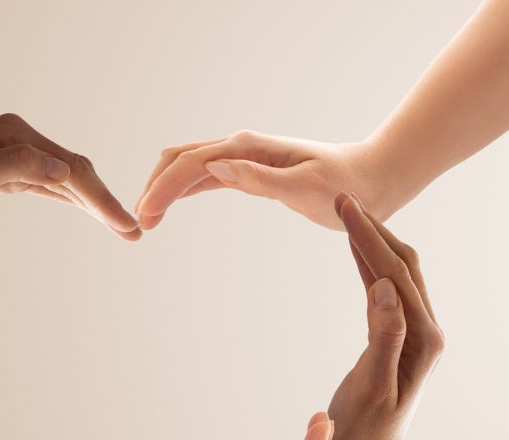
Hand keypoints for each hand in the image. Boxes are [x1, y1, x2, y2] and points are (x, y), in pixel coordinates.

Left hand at [0, 114, 139, 239]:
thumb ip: (20, 167)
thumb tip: (67, 171)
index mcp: (19, 136)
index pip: (73, 170)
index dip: (102, 200)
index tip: (126, 226)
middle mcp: (23, 140)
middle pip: (79, 173)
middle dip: (107, 204)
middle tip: (135, 233)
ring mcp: (18, 154)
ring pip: (70, 182)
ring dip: (97, 206)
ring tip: (124, 230)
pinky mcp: (11, 170)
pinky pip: (53, 187)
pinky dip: (76, 202)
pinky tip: (93, 214)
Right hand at [135, 132, 391, 230]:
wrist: (370, 182)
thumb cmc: (345, 188)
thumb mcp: (305, 189)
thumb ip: (261, 180)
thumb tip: (215, 170)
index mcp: (249, 148)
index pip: (193, 165)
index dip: (165, 189)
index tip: (145, 216)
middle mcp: (242, 149)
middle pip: (181, 158)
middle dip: (156, 186)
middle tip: (138, 223)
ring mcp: (245, 160)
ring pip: (189, 167)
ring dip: (165, 188)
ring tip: (146, 218)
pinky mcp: (251, 174)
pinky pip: (206, 178)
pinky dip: (184, 190)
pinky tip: (170, 205)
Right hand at [328, 193, 444, 439]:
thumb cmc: (365, 431)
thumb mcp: (372, 386)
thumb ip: (383, 337)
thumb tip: (384, 290)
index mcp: (424, 339)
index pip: (396, 274)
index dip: (371, 238)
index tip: (345, 208)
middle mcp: (425, 330)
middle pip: (402, 265)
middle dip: (374, 229)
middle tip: (342, 199)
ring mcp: (413, 333)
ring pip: (394, 273)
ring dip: (372, 241)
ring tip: (346, 212)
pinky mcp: (397, 337)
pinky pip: (384, 290)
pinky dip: (368, 264)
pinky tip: (354, 247)